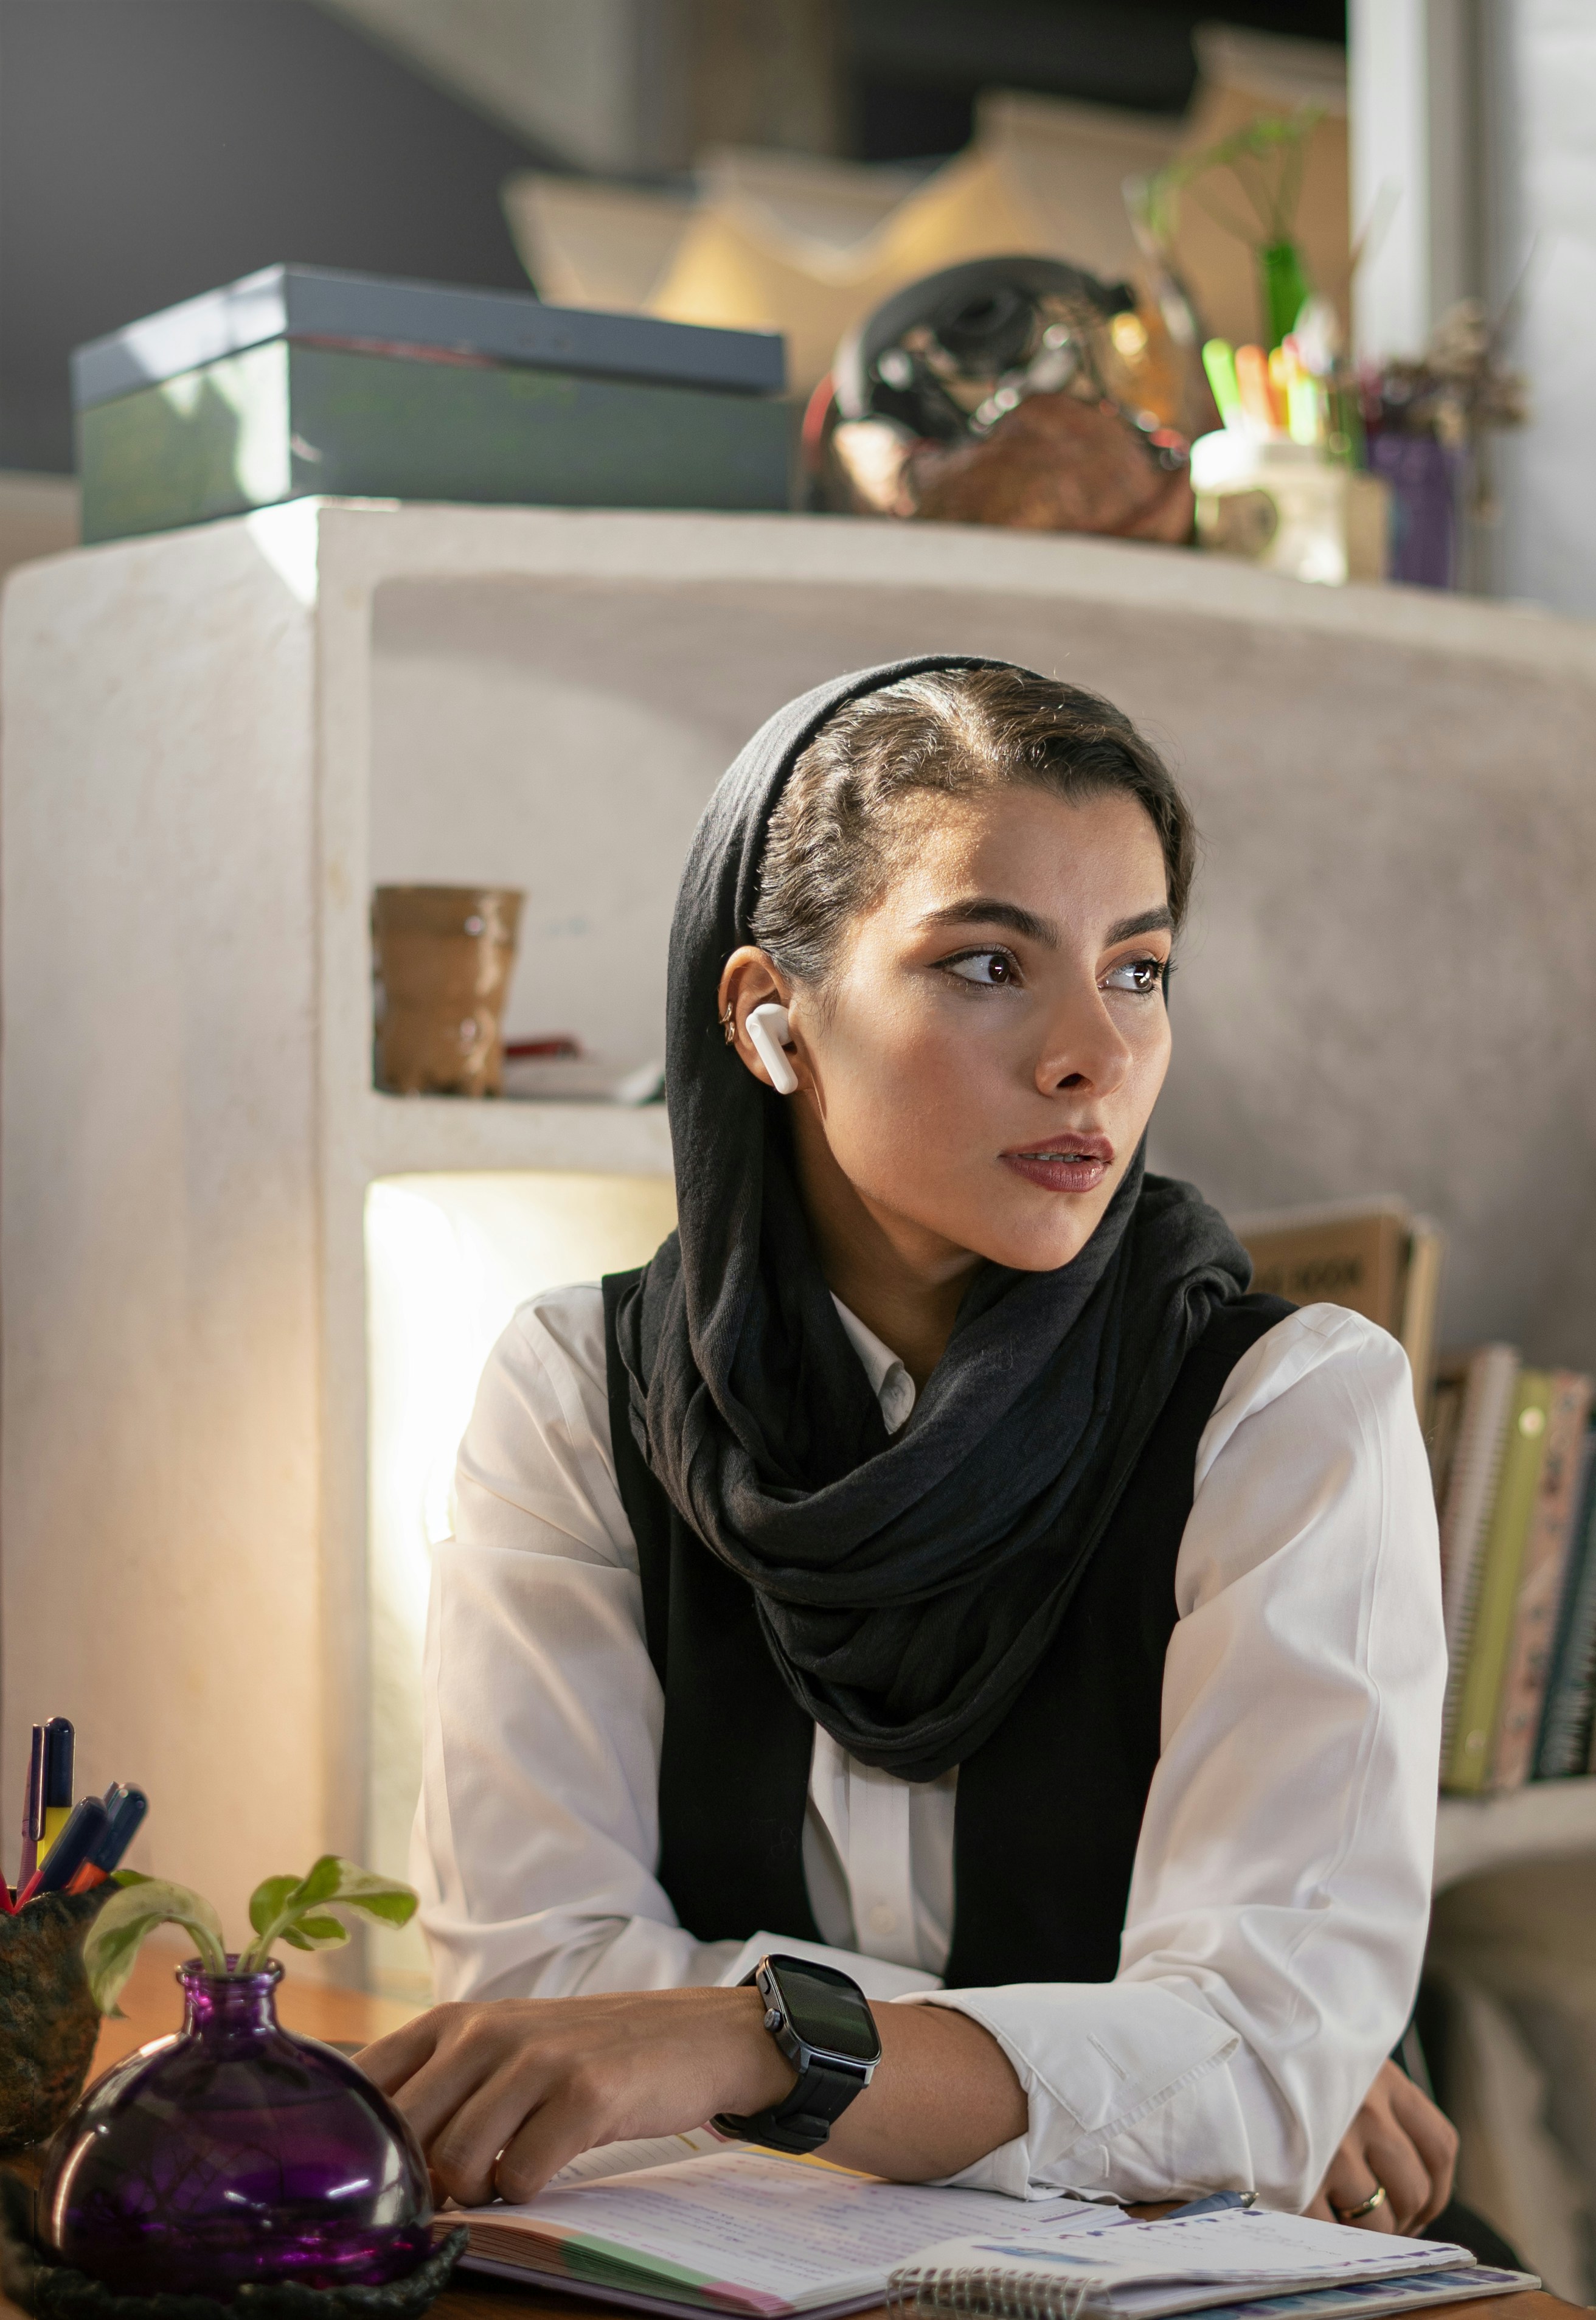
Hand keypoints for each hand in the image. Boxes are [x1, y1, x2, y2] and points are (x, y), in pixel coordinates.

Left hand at [357, 1987, 1027, 2207]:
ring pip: (456, 2163)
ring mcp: (535, 2059)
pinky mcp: (584, 2094)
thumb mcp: (505, 2049)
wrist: (696, 2037)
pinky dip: (526, 2191)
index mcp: (454, 2020)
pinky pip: (522, 2176)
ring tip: (510, 2173)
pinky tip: (550, 2168)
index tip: (360, 2183)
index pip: (364, 2084)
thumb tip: (364, 2152)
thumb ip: (439, 2086)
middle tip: (447, 2198)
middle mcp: (485, 2031)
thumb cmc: (586, 2053)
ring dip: (476, 2191)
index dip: (354, 2145)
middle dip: (414, 2184)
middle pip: (402, 2135)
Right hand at [1307, 2061, 1457, 2233]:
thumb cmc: (1290, 2054)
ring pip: (1379, 2219)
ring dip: (1372, 2235)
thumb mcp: (1345, 2059)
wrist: (1232, 2026)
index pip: (1440, 2146)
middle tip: (1382, 2222)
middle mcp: (1366, 2110)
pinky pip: (1331, 2229)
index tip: (1418, 2205)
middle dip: (1404, 2218)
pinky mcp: (1297, 2171)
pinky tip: (1322, 2226)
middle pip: (1414, 2191)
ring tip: (1350, 2226)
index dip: (1436, 2190)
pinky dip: (1333, 2239)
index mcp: (1385, 2079)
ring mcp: (1333, 2142)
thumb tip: (1410, 2182)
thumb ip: (1381, 2102)